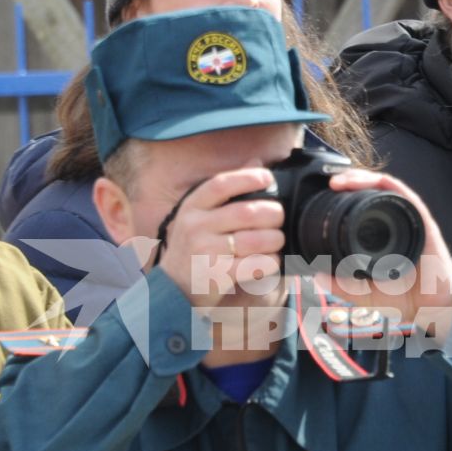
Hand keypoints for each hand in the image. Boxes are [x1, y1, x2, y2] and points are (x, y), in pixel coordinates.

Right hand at [154, 168, 287, 313]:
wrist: (173, 288)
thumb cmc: (193, 247)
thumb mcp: (199, 215)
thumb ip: (226, 189)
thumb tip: (256, 162)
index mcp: (191, 207)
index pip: (221, 184)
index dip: (247, 178)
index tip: (267, 178)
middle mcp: (195, 227)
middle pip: (245, 213)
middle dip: (272, 213)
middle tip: (279, 217)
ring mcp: (205, 252)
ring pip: (253, 240)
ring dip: (274, 239)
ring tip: (277, 240)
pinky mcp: (216, 276)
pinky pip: (253, 266)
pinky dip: (269, 262)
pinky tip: (272, 260)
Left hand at [309, 170, 451, 336]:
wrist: (430, 310)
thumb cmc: (403, 300)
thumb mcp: (363, 294)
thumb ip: (341, 286)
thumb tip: (317, 276)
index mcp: (383, 236)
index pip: (364, 207)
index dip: (347, 197)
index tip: (327, 197)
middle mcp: (397, 224)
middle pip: (373, 192)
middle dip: (351, 181)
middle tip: (331, 182)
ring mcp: (410, 221)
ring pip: (386, 188)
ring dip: (364, 178)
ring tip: (342, 180)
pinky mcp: (423, 221)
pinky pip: (404, 195)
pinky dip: (385, 185)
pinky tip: (368, 183)